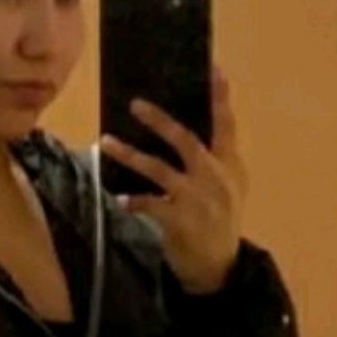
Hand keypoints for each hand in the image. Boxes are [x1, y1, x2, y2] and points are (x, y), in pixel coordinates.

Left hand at [99, 68, 247, 294]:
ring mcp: (198, 200)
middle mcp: (216, 177)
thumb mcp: (229, 188)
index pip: (226, 125)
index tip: (215, 69)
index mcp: (230, 165)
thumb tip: (191, 126)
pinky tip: (119, 199)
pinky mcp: (182, 221)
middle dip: (161, 121)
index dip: (220, 97)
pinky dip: (134, 201)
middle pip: (187, 140)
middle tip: (135, 103)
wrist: (220, 267)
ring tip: (106, 142)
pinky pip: (151, 205)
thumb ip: (216, 158)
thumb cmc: (220, 221)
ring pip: (161, 170)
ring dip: (131, 155)